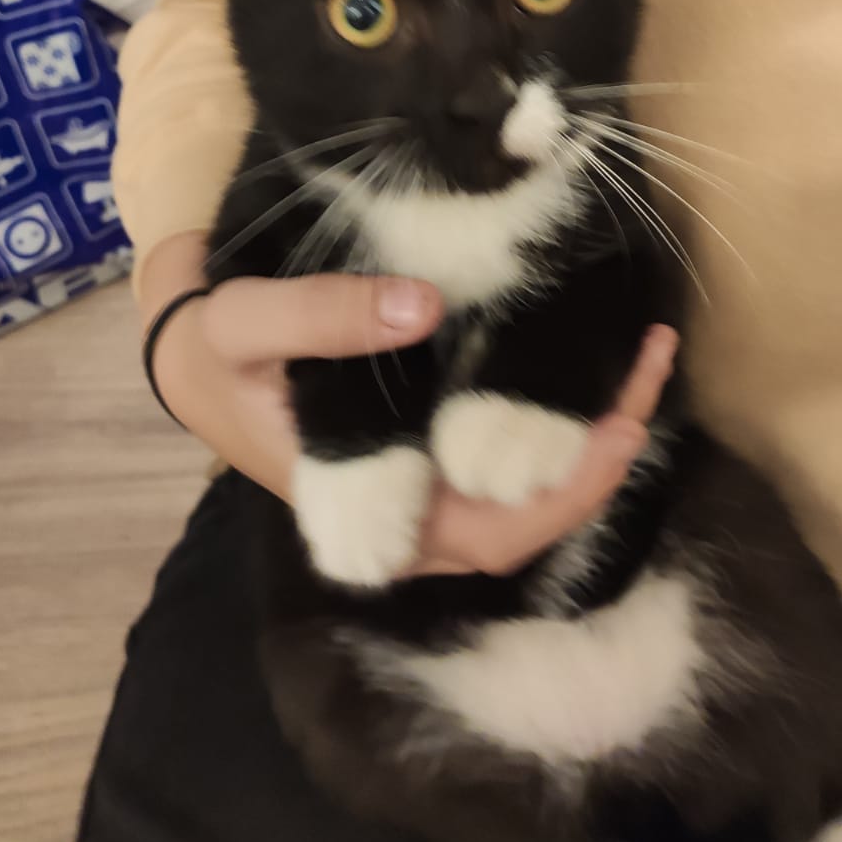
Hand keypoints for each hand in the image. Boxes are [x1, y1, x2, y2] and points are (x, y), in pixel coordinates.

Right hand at [143, 233, 677, 576]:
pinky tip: (594, 349)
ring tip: (642, 343)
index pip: (497, 534)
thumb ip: (322, 318)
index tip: (619, 425)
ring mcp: (431, 479)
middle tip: (650, 355)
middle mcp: (416, 512)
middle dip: (606, 445)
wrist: (192, 350)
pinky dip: (560, 403)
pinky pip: (512, 440)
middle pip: (535, 508)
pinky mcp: (434, 440)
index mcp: (375, 516)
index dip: (568, 491)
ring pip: (531, 476)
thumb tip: (425, 307)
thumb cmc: (212, 352)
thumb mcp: (246, 324)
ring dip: (593, 420)